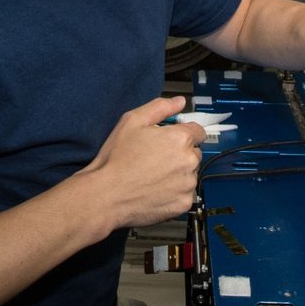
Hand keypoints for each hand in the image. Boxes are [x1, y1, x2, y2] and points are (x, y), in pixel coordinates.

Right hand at [80, 95, 205, 230]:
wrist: (106, 195)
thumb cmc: (117, 158)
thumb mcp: (132, 121)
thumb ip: (160, 107)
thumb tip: (179, 102)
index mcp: (180, 138)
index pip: (198, 131)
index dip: (184, 134)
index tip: (171, 141)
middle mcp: (189, 161)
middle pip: (194, 153)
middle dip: (180, 154)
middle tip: (156, 159)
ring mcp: (187, 184)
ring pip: (190, 174)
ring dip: (178, 173)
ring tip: (153, 176)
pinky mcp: (183, 203)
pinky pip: (185, 194)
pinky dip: (175, 192)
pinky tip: (156, 190)